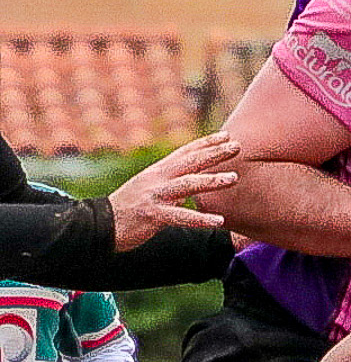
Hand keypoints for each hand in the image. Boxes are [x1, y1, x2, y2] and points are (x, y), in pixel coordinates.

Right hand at [109, 133, 237, 250]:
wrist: (100, 226)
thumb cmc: (131, 209)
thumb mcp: (152, 191)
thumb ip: (172, 186)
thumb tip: (193, 186)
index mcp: (158, 172)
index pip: (185, 153)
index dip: (205, 143)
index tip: (227, 135)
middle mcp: (156, 179)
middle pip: (189, 162)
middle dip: (214, 153)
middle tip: (238, 145)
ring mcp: (154, 195)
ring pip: (187, 185)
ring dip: (212, 181)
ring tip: (235, 178)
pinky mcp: (152, 215)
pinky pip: (180, 216)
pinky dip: (200, 219)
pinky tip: (219, 221)